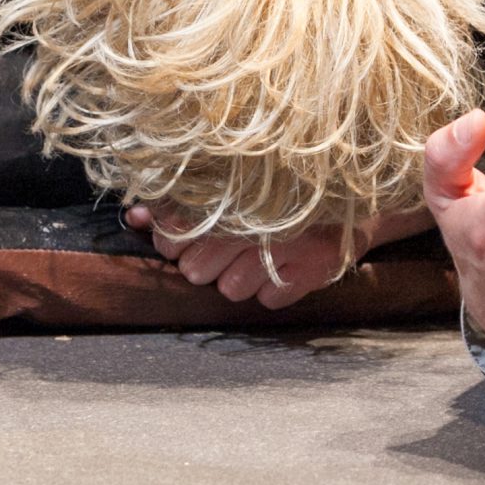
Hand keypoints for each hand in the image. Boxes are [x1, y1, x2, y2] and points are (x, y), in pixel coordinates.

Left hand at [126, 204, 433, 309]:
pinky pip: (267, 299)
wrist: (352, 195)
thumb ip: (177, 201)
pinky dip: (270, 288)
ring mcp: (289, 247)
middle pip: (197, 269)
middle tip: (225, 246)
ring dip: (236, 278)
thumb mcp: (230, 185)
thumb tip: (132, 215)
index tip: (180, 238)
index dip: (172, 239)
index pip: (178, 230)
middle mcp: (259, 218)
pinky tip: (282, 265)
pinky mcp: (313, 272)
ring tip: (256, 255)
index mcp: (233, 191)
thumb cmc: (280, 190)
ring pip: (229, 290)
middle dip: (202, 262)